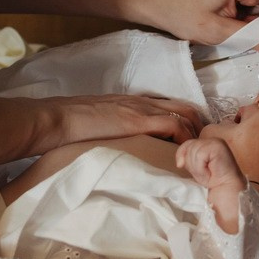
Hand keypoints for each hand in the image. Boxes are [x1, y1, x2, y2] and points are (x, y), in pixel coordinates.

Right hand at [51, 93, 201, 145]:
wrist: (56, 118)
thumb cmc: (71, 126)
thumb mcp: (101, 125)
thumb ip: (117, 132)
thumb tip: (123, 151)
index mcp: (134, 103)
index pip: (172, 106)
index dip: (188, 123)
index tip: (192, 144)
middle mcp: (143, 102)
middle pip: (186, 107)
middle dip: (199, 129)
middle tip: (201, 151)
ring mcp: (141, 109)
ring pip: (186, 113)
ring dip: (196, 134)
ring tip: (196, 156)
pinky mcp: (137, 120)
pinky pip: (173, 124)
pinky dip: (184, 139)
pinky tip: (182, 155)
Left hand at [176, 137, 245, 192]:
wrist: (227, 189)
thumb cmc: (213, 179)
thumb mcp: (195, 166)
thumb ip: (187, 157)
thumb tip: (179, 162)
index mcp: (207, 143)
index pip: (187, 144)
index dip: (183, 156)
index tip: (190, 169)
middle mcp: (212, 140)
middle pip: (189, 147)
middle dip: (193, 164)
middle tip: (205, 172)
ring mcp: (216, 142)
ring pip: (193, 151)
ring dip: (198, 167)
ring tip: (208, 173)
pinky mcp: (218, 146)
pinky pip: (200, 155)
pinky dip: (201, 167)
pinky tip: (210, 172)